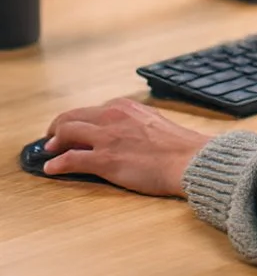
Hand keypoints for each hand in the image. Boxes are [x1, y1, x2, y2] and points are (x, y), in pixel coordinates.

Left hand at [43, 96, 209, 196]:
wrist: (188, 158)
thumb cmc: (177, 145)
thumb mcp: (152, 121)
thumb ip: (133, 122)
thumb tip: (122, 131)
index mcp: (124, 107)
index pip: (90, 110)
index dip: (76, 120)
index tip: (71, 128)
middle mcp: (112, 116)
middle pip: (72, 117)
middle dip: (57, 127)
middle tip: (51, 138)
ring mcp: (107, 137)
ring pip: (67, 132)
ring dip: (53, 142)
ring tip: (48, 151)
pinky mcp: (104, 159)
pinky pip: (71, 159)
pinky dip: (57, 163)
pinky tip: (51, 169)